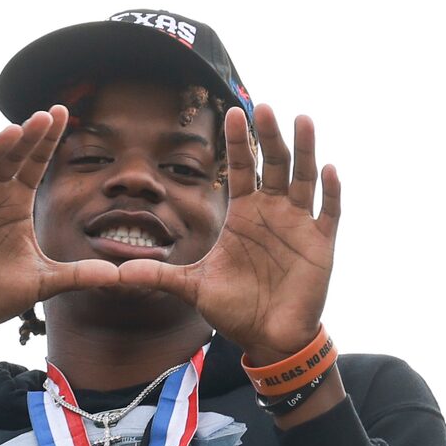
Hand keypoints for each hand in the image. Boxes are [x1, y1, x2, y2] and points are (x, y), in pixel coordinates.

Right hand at [0, 108, 119, 366]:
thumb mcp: (44, 283)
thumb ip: (78, 275)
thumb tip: (119, 276)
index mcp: (16, 201)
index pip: (34, 163)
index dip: (47, 140)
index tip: (62, 112)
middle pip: (10, 157)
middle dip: (25, 137)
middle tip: (43, 117)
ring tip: (12, 133)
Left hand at [119, 105, 335, 362]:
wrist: (267, 337)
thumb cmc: (234, 308)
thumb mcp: (193, 287)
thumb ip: (158, 275)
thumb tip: (115, 275)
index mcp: (244, 214)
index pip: (240, 169)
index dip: (237, 143)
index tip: (233, 114)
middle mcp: (272, 211)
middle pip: (274, 164)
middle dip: (269, 137)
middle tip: (266, 108)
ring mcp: (299, 224)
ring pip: (304, 177)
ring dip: (305, 150)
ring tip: (301, 120)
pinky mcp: (320, 244)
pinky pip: (329, 211)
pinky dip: (330, 191)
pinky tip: (329, 169)